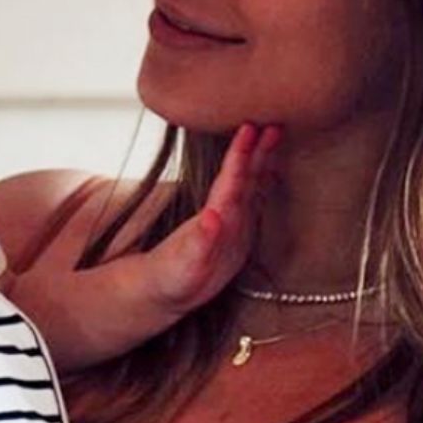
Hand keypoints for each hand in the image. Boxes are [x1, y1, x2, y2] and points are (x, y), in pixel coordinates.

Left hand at [8, 122, 280, 369]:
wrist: (153, 296)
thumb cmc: (180, 256)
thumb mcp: (206, 222)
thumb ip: (223, 192)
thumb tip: (234, 157)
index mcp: (230, 217)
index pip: (245, 179)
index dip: (256, 154)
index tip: (265, 126)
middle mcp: (228, 233)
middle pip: (245, 189)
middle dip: (257, 160)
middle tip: (269, 129)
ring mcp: (213, 252)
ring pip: (229, 211)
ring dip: (238, 183)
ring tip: (244, 155)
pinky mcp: (190, 270)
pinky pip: (200, 250)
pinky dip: (208, 235)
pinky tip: (211, 218)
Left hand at [138, 122, 279, 309]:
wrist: (162, 289)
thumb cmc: (169, 277)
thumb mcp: (186, 264)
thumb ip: (200, 242)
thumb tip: (212, 218)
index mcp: (215, 216)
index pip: (231, 178)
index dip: (241, 153)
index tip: (251, 127)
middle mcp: (224, 214)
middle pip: (245, 174)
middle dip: (259, 148)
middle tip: (274, 121)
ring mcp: (231, 222)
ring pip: (251, 183)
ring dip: (263, 160)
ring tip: (275, 136)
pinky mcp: (237, 235)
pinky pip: (255, 202)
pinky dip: (264, 185)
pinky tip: (273, 174)